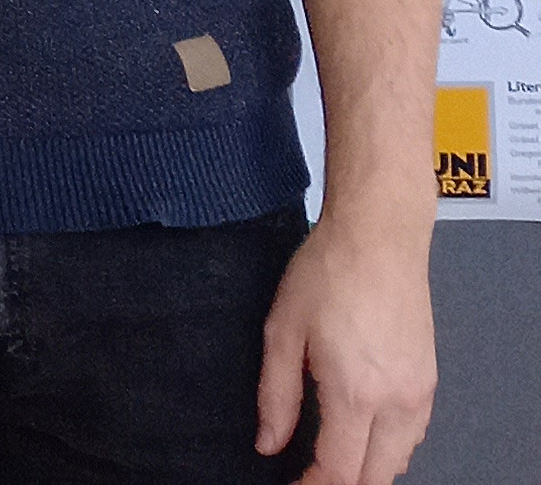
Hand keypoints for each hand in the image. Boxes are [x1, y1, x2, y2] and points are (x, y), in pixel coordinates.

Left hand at [259, 215, 434, 484]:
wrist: (379, 238)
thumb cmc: (327, 274)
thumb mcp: (281, 332)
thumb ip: (275, 395)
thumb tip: (269, 443)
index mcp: (356, 393)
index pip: (339, 469)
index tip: (292, 484)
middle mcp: (396, 402)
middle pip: (376, 476)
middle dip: (342, 482)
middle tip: (308, 476)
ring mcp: (420, 393)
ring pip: (400, 460)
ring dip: (368, 468)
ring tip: (331, 457)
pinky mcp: (430, 381)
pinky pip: (413, 435)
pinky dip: (389, 448)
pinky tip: (363, 434)